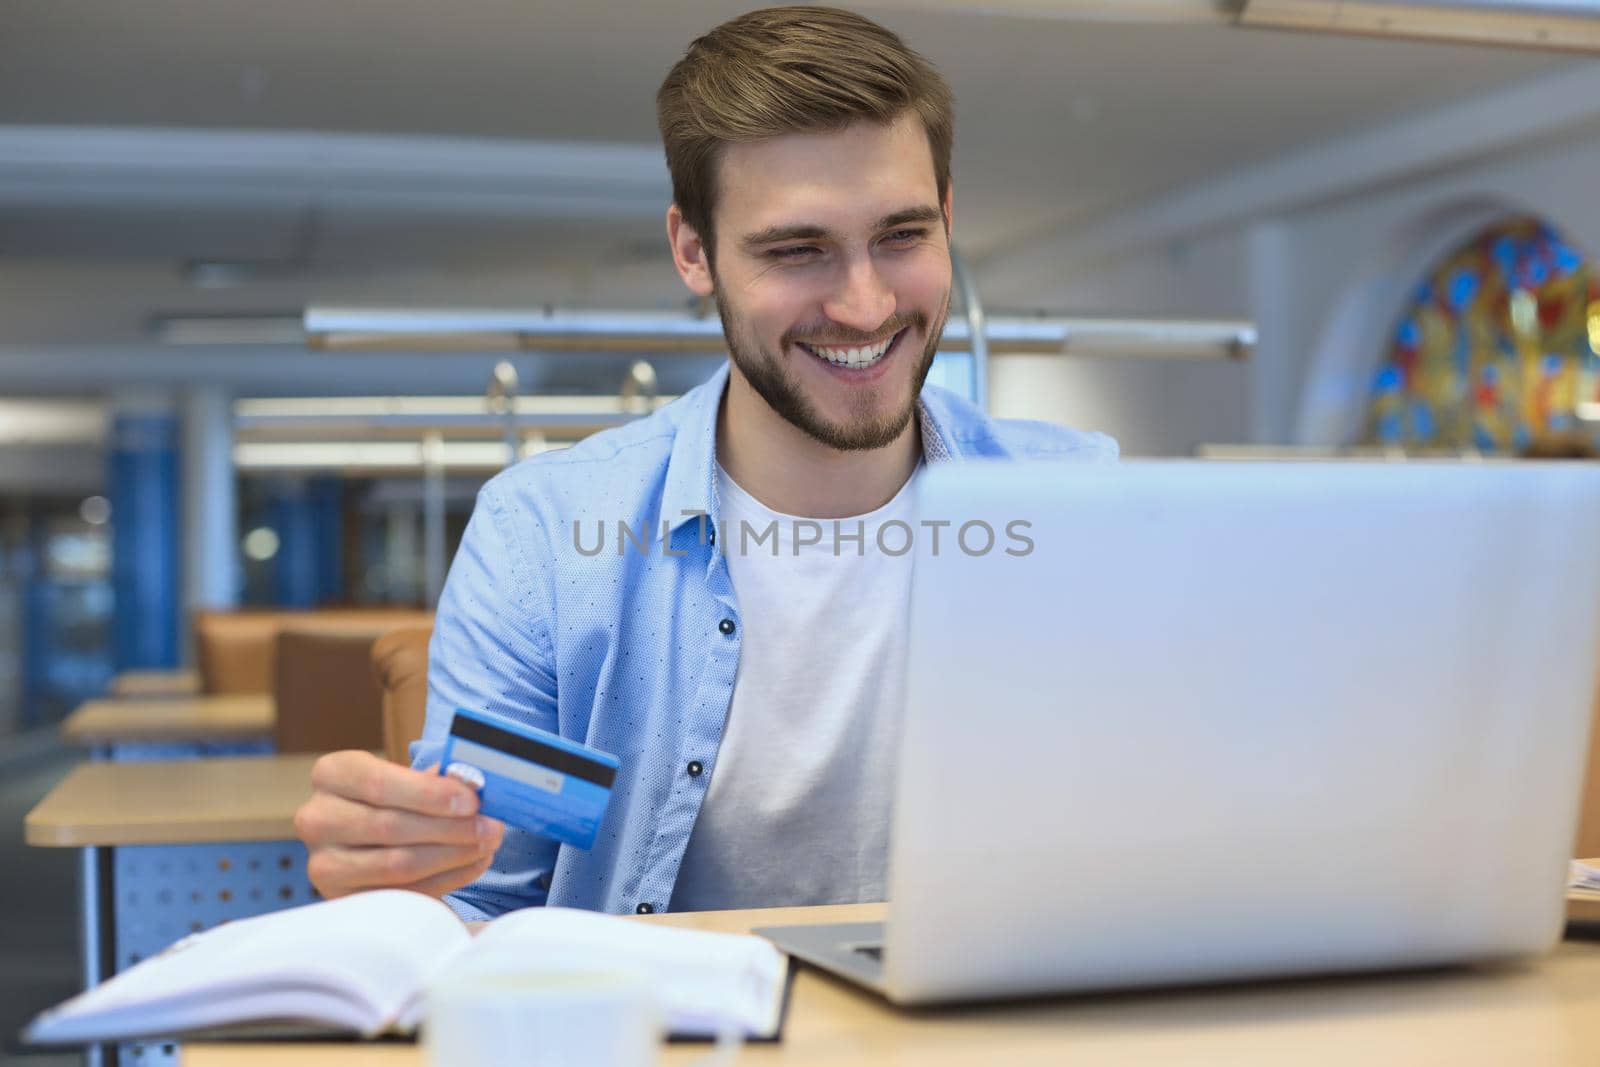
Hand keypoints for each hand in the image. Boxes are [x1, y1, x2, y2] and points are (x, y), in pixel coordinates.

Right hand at [294, 750, 504, 899]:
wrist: (364, 838)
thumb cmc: (393, 798)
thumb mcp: (406, 778)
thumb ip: (435, 779)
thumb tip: (471, 784)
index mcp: (332, 774)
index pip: (379, 784)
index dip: (430, 794)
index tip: (472, 801)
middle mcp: (317, 819)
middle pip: (390, 827)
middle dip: (450, 828)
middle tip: (491, 828)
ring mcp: (324, 864)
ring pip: (397, 864)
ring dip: (452, 856)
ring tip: (487, 845)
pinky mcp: (342, 899)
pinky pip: (402, 894)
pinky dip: (445, 879)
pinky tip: (473, 864)